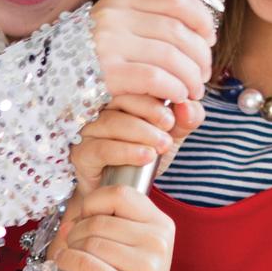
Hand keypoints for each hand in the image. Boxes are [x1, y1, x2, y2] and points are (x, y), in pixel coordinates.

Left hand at [55, 184, 178, 270]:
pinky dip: (68, 261)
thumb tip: (70, 219)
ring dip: (72, 248)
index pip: (120, 194)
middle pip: (99, 220)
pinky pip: (85, 264)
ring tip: (73, 258)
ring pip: (90, 242)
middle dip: (77, 230)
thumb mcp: (135, 245)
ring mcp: (144, 267)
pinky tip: (66, 263)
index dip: (94, 201)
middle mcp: (157, 243)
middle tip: (74, 244)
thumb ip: (110, 222)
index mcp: (161, 225)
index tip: (85, 216)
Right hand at [71, 96, 205, 197]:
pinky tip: (147, 155)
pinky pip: (102, 148)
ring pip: (112, 122)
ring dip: (142, 132)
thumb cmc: (146, 153)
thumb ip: (185, 118)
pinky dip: (127, 152)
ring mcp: (88, 130)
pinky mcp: (81, 154)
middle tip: (169, 125)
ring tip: (163, 144)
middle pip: (121, 97)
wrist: (125, 191)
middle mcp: (99, 107)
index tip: (178, 104)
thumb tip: (190, 106)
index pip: (134, 79)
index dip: (157, 89)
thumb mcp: (172, 133)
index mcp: (119, 93)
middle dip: (151, 110)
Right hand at [91, 0, 213, 103]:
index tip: (211, 37)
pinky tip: (178, 96)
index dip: (201, 18)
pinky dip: (175, 87)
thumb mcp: (113, 35)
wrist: (41, 89)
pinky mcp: (105, 73)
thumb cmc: (85, 65)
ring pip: (170, 55)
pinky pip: (155, 77)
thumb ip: (146, 29)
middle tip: (204, 74)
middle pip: (177, 30)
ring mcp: (107, 44)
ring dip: (191, 75)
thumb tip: (200, 32)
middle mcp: (113, 17)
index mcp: (119, 3)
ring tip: (194, 90)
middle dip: (200, 54)